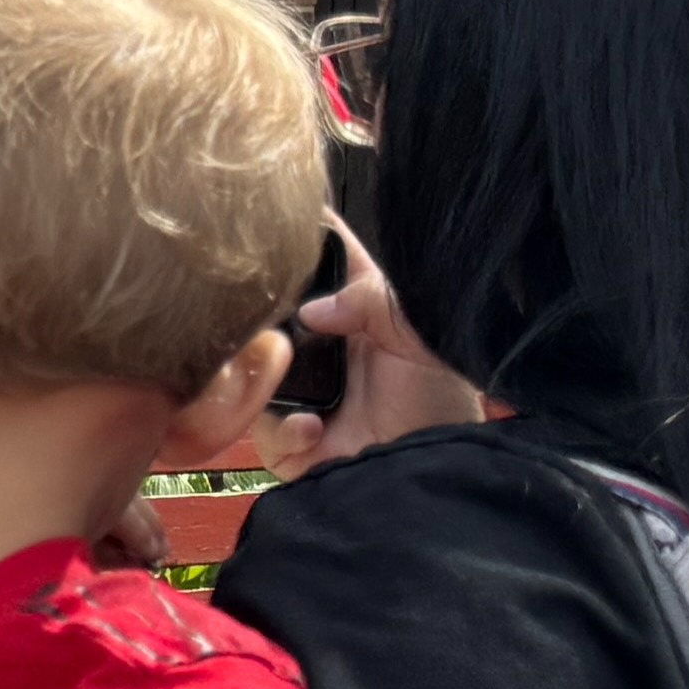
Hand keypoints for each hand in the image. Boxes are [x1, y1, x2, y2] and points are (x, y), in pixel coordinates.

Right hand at [258, 228, 488, 473]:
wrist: (436, 473)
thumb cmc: (440, 401)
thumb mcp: (421, 334)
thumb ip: (374, 301)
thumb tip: (313, 308)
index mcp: (351, 311)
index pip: (319, 259)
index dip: (297, 236)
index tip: (273, 216)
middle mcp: (318, 348)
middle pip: (267, 312)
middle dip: (256, 310)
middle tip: (257, 308)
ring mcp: (298, 394)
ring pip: (248, 369)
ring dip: (263, 374)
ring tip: (288, 378)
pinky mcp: (288, 440)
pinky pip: (261, 427)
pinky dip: (283, 427)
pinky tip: (313, 428)